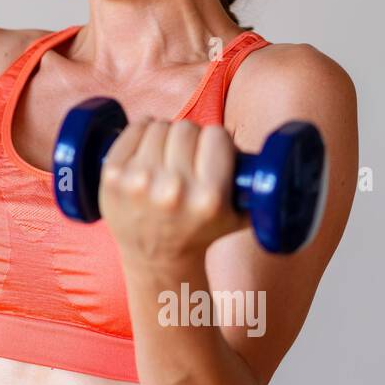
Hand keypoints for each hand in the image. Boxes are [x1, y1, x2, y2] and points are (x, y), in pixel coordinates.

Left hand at [97, 118, 247, 266]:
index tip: (213, 149)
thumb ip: (256, 189)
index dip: (217, 140)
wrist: (155, 258)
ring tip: (167, 152)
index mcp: (208, 198)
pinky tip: (147, 142)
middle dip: (190, 137)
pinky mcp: (112, 176)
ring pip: (159, 126)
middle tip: (188, 153)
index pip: (217, 136)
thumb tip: (272, 158)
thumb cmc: (199, 232)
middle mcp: (173, 189)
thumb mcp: (238, 217)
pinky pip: (132, 130)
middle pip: (186, 128)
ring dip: (166, 133)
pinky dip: (141, 129)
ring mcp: (139, 182)